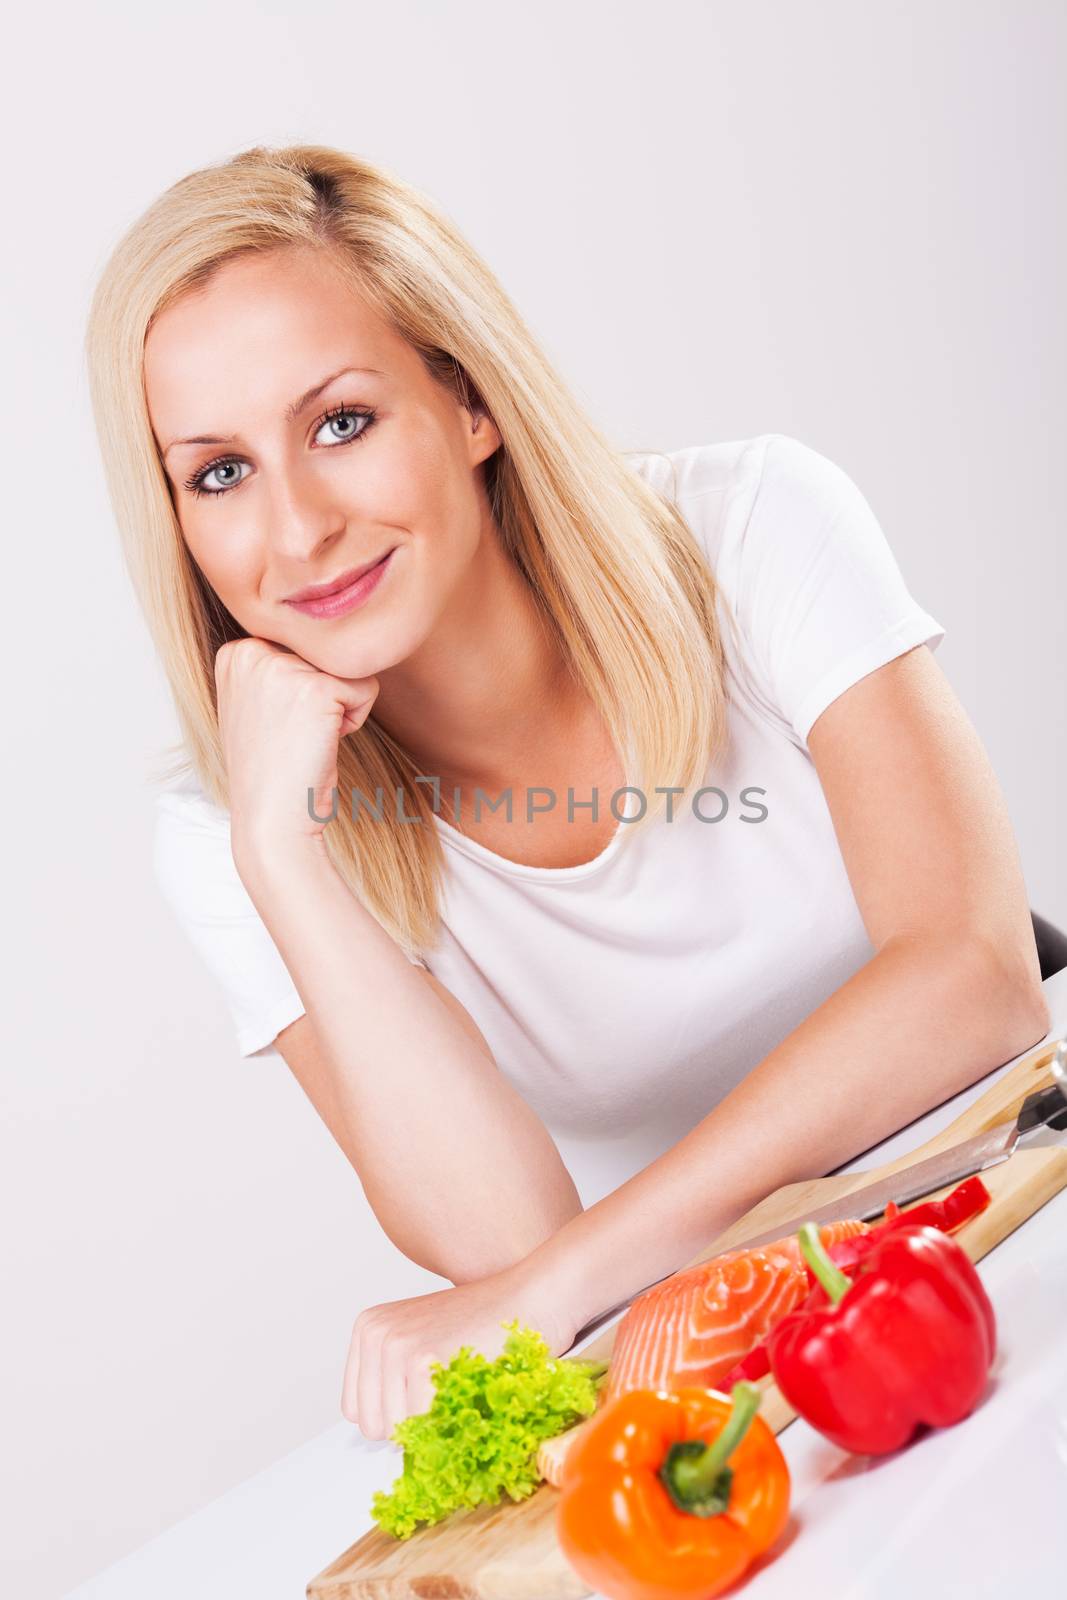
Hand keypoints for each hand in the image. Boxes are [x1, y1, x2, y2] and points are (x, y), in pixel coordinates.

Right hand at [214, 637, 379, 856]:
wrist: (272, 820)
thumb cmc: (273, 771)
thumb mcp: (257, 706)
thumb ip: (274, 668)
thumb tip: (313, 632)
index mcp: (235, 653)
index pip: (303, 648)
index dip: (303, 692)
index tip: (279, 726)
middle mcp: (251, 651)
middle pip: (326, 654)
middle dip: (323, 697)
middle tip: (295, 736)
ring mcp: (280, 666)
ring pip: (347, 669)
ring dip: (338, 709)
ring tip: (306, 740)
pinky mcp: (315, 688)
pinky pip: (366, 688)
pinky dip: (355, 721)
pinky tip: (321, 744)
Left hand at [341, 1259, 581, 1441]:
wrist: (533, 1297)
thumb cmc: (485, 1325)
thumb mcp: (423, 1338)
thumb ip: (393, 1378)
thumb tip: (378, 1434)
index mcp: (368, 1328)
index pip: (356, 1409)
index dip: (395, 1416)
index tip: (426, 1399)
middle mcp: (375, 1333)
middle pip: (373, 1424)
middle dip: (412, 1425)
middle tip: (449, 1394)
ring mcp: (397, 1346)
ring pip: (397, 1431)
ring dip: (433, 1425)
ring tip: (461, 1387)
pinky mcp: (423, 1362)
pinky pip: (424, 1426)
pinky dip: (451, 1422)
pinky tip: (472, 1389)